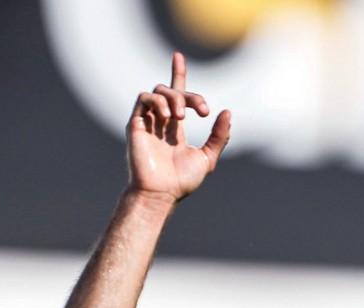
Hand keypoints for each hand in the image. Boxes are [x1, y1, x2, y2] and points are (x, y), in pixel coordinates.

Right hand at [126, 52, 230, 201]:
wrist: (161, 193)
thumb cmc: (182, 181)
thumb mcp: (208, 158)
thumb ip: (218, 136)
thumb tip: (228, 112)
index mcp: (175, 129)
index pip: (176, 95)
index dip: (178, 74)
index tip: (179, 57)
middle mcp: (160, 122)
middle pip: (171, 92)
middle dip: (189, 96)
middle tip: (201, 112)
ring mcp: (147, 122)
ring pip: (157, 92)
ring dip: (174, 98)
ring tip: (181, 118)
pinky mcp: (135, 124)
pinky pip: (143, 99)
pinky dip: (158, 101)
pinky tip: (168, 116)